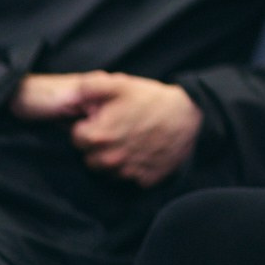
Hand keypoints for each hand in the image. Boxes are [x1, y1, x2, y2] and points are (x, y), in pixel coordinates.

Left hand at [11, 71, 201, 186]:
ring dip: (114, 159)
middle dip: (97, 146)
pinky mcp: (145, 179)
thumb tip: (73, 95)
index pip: (76, 139)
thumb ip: (90, 87)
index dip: (87, 127)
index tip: (101, 120)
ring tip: (130, 141)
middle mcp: (110, 160)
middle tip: (116, 130)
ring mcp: (128, 172)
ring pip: (108, 171)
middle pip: (89, 158)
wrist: (190, 116)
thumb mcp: (121, 84)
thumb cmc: (153, 100)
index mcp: (99, 137)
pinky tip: (143, 152)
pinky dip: (134, 168)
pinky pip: (131, 179)